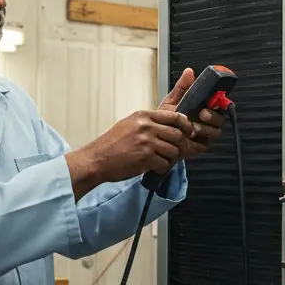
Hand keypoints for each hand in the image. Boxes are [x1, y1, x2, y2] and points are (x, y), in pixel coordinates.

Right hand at [65, 109, 191, 197]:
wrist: (97, 159)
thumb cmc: (112, 143)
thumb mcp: (130, 124)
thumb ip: (149, 122)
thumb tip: (171, 126)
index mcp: (144, 116)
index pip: (175, 116)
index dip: (185, 125)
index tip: (187, 133)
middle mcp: (146, 127)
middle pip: (178, 134)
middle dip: (179, 145)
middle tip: (173, 152)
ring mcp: (146, 142)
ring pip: (173, 150)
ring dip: (170, 158)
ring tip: (160, 160)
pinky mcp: (145, 158)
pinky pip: (165, 164)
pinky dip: (162, 168)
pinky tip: (154, 168)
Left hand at [159, 68, 224, 160]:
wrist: (158, 135)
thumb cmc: (167, 118)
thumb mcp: (172, 99)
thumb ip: (182, 87)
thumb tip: (189, 72)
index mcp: (204, 107)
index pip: (219, 102)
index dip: (220, 99)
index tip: (214, 97)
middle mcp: (208, 120)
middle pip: (221, 116)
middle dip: (213, 115)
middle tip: (203, 113)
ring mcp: (206, 133)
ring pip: (217, 129)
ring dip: (207, 127)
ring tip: (194, 125)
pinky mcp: (202, 144)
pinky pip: (208, 140)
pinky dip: (201, 136)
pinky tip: (192, 134)